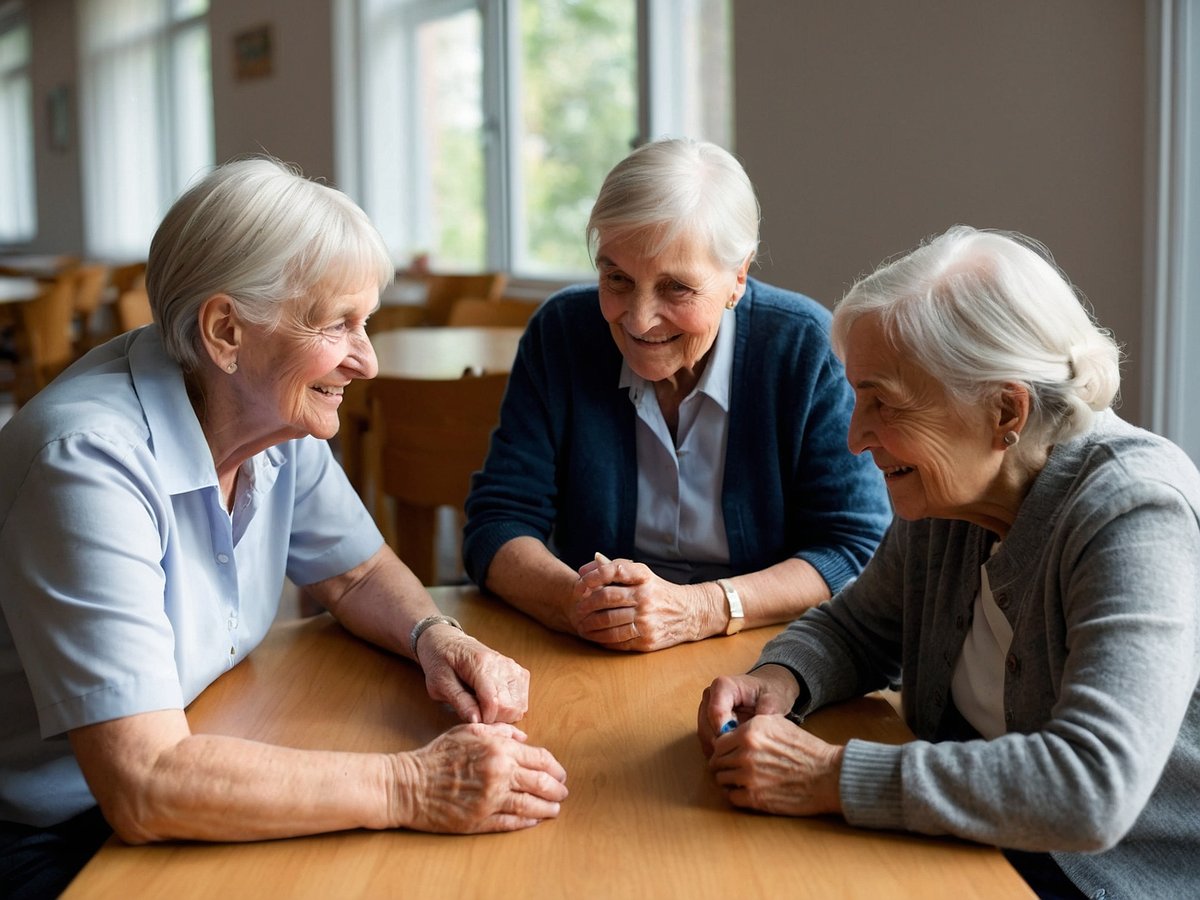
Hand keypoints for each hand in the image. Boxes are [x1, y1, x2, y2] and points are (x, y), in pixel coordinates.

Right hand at [392, 723, 567, 832]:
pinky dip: (527, 822)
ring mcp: (491, 799)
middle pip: (542, 784)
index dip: (555, 768)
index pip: (541, 759)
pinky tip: (534, 820)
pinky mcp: (480, 821)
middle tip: (562, 793)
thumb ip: (500, 731)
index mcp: (499, 749)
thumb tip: (524, 738)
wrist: (409, 784)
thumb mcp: (469, 730)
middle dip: (557, 790)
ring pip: (531, 805)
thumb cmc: (438, 755)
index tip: (560, 774)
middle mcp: (499, 773)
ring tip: (554, 809)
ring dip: (547, 808)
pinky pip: (512, 822)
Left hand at [417, 626, 530, 723]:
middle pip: (511, 706)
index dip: (485, 719)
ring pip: (520, 705)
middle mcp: (501, 664)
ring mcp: (512, 667)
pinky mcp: (517, 671)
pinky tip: (494, 704)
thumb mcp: (440, 684)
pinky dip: (511, 707)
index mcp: (480, 664)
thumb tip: (477, 721)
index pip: (494, 702)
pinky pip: (523, 698)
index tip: (473, 721)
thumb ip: (460, 702)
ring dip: (504, 714)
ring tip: (485, 709)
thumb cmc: (439, 661)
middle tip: (478, 715)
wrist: (446, 641)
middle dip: (495, 719)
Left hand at [569, 556, 720, 650]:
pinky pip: (617, 640)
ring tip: (582, 626)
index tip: (579, 585)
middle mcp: (646, 596)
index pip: (612, 570)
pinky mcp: (647, 640)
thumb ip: (616, 567)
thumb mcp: (642, 575)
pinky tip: (596, 636)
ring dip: (590, 625)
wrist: (690, 613)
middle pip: (606, 598)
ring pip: (608, 622)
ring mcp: (647, 619)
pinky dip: (602, 639)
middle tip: (577, 610)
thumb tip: (588, 564)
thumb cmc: (658, 591)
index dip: (591, 576)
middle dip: (586, 604)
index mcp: (643, 576)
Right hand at [696, 666, 800, 755]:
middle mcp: (710, 695)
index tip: (740, 744)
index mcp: (723, 686)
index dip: (726, 732)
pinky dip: (717, 750)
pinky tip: (732, 756)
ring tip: (738, 758)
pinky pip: (706, 739)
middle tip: (740, 755)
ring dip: (718, 749)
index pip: (715, 712)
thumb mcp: (772, 701)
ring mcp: (705, 708)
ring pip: (704, 734)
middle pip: (706, 725)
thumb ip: (765, 714)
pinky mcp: (705, 721)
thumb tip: (754, 733)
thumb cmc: (768, 694)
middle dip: (722, 743)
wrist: (764, 692)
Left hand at [707, 715, 842, 816]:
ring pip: (721, 779)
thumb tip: (730, 733)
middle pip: (717, 761)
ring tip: (742, 780)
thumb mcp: (778, 725)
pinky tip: (747, 791)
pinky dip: (736, 795)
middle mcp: (745, 753)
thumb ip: (751, 726)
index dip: (723, 749)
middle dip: (724, 764)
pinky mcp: (755, 798)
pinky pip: (731, 797)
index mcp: (750, 732)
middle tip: (734, 768)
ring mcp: (748, 777)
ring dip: (729, 780)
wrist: (828, 775)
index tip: (729, 754)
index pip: (719, 742)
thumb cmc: (806, 750)